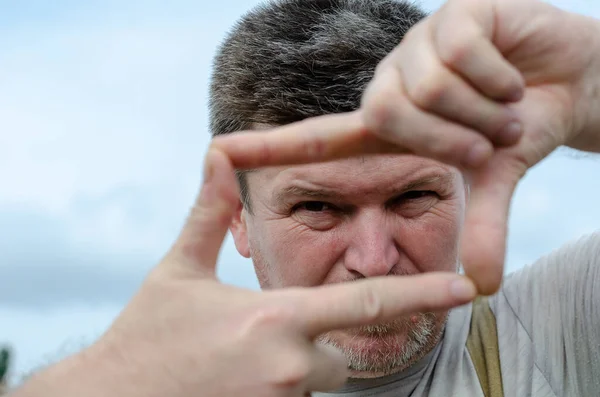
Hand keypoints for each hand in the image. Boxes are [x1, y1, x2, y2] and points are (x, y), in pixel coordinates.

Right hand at [13, 149, 475, 396]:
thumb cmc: (144, 334)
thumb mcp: (179, 268)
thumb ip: (210, 213)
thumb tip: (218, 154)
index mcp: (275, 317)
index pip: (366, 303)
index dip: (421, 294)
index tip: (465, 286)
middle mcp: (288, 366)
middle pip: (339, 356)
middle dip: (318, 343)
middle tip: (264, 335)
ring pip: (315, 383)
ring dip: (292, 368)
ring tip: (238, 360)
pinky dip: (277, 389)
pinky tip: (236, 380)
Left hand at [213, 0, 599, 294]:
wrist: (567, 78)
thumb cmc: (517, 126)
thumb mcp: (493, 178)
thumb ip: (482, 223)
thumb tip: (484, 286)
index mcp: (389, 124)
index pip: (318, 137)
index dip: (268, 147)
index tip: (217, 153)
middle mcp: (393, 81)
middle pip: (386, 114)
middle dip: (449, 139)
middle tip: (489, 142)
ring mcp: (420, 44)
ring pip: (429, 86)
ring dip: (484, 110)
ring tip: (505, 109)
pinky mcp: (456, 11)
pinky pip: (465, 51)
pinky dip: (501, 78)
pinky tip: (513, 78)